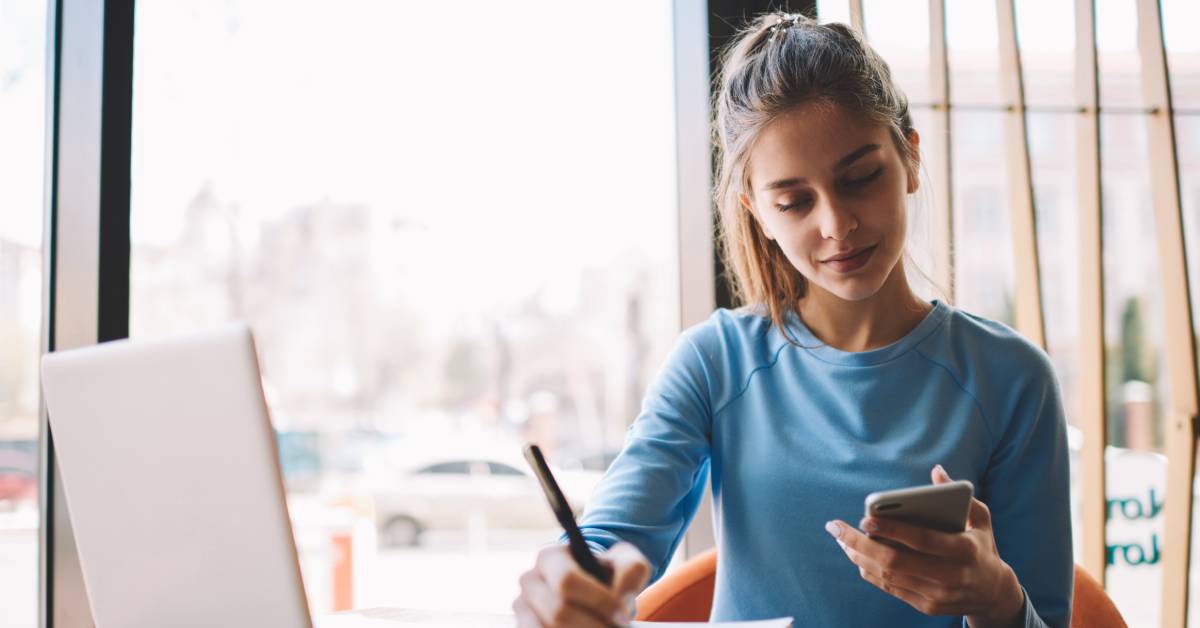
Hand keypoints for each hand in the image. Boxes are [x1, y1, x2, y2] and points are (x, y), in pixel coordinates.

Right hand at [513, 541, 650, 626]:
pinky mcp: (524, 627)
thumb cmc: (608, 573)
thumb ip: (630, 571)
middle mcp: (530, 582)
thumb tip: (621, 599)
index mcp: (549, 558)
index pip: (567, 581)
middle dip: (594, 626)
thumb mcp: (625, 562)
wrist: (593, 587)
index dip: (598, 601)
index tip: (623, 615)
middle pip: (558, 612)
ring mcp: (523, 609)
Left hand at [826, 465, 1025, 627]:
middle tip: (836, 528)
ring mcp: (938, 595)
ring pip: (888, 576)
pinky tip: (856, 555)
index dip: (892, 529)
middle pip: (895, 562)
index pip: (922, 540)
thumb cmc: (981, 546)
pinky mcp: (927, 607)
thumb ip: (959, 494)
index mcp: (964, 550)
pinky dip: (870, 571)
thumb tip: (936, 471)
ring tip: (840, 540)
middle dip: (860, 544)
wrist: (994, 594)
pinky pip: (891, 588)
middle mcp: (950, 576)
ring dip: (859, 557)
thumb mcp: (980, 519)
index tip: (865, 518)